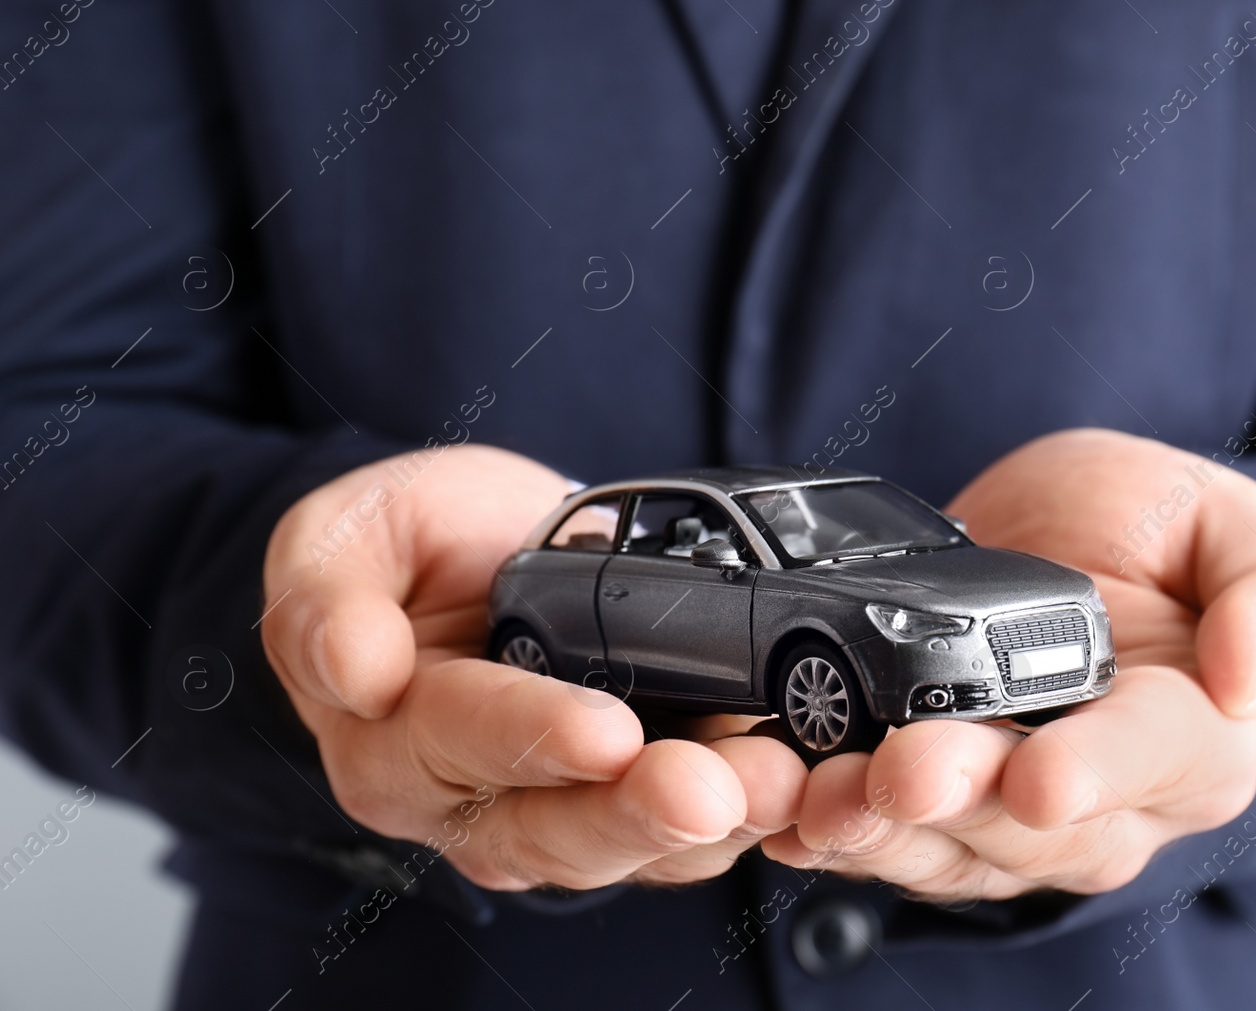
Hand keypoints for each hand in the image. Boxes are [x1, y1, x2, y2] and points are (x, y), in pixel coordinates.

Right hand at [262, 445, 806, 889]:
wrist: (496, 551)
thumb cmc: (415, 546)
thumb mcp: (346, 535)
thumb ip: (326, 597)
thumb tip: (354, 672)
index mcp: (395, 737)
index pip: (462, 741)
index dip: (532, 735)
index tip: (605, 730)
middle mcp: (475, 800)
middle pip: (557, 827)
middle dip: (640, 811)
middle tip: (714, 787)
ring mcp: (562, 812)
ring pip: (636, 844)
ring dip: (713, 823)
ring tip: (777, 784)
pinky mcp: (637, 802)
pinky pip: (694, 831)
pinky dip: (753, 815)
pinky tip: (805, 785)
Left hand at [762, 429, 1255, 898]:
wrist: (1064, 539)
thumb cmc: (1163, 536)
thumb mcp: (1238, 530)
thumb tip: (1255, 680)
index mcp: (1193, 737)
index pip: (1154, 762)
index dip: (1097, 772)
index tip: (1040, 778)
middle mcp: (1101, 800)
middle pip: (1029, 820)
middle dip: (960, 799)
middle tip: (903, 772)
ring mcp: (1004, 814)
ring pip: (942, 842)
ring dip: (873, 825)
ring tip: (816, 797)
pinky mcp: (927, 808)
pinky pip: (876, 832)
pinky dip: (819, 824)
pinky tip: (775, 808)